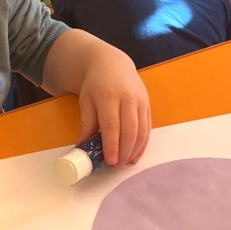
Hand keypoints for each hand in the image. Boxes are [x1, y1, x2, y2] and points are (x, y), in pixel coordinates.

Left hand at [76, 46, 149, 167]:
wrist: (112, 64)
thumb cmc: (96, 84)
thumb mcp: (86, 100)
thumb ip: (87, 123)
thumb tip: (83, 146)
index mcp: (109, 96)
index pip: (112, 125)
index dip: (112, 145)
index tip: (110, 161)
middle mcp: (128, 98)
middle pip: (129, 130)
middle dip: (124, 151)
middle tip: (117, 165)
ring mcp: (141, 101)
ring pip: (142, 130)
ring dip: (135, 150)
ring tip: (126, 163)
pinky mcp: (147, 104)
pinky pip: (148, 127)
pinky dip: (143, 143)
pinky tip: (136, 154)